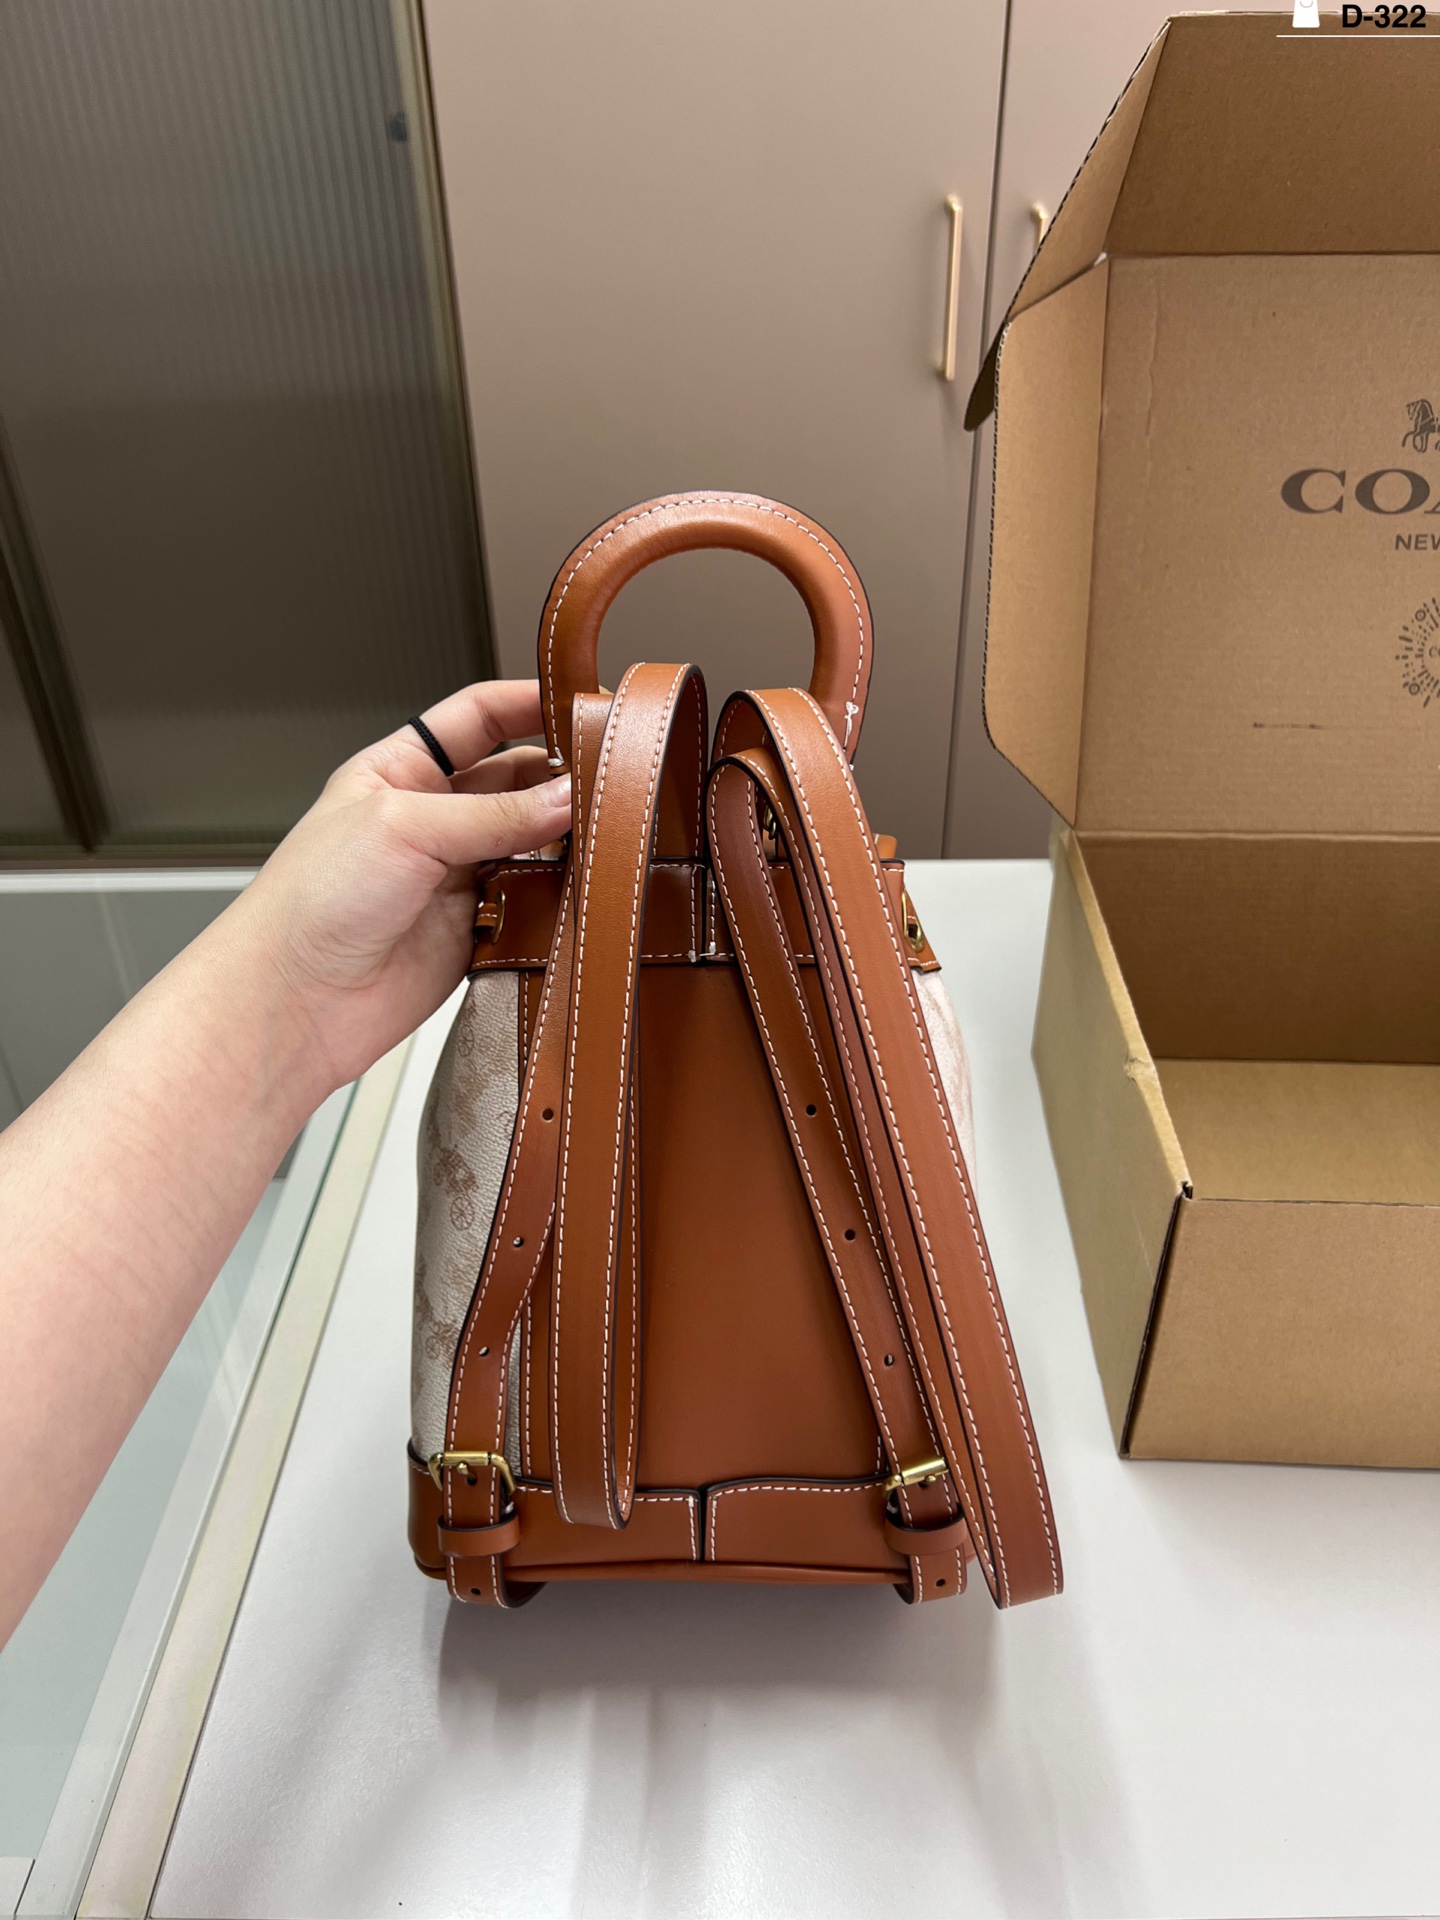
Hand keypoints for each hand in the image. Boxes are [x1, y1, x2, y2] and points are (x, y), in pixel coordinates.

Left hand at [226, 681, 569, 1091]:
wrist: (295, 1000)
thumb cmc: (313, 901)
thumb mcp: (404, 827)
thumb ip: (493, 814)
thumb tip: (569, 798)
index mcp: (402, 770)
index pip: (480, 717)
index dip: (532, 703)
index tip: (588, 702)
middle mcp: (433, 818)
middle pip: (518, 781)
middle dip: (563, 776)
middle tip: (613, 780)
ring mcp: (457, 875)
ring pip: (534, 843)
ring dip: (568, 839)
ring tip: (607, 835)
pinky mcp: (477, 931)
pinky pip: (535, 904)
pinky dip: (562, 896)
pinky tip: (584, 889)